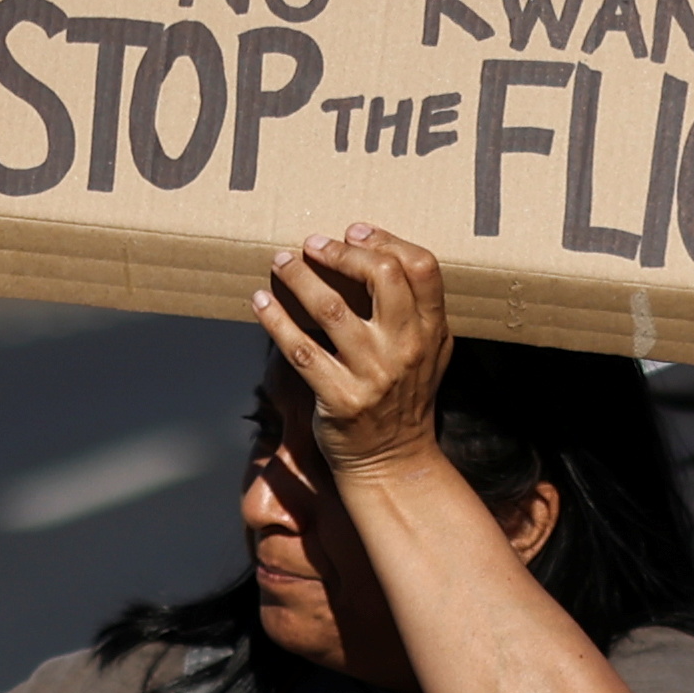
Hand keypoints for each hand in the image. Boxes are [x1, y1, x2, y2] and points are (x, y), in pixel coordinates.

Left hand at [253, 224, 451, 483]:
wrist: (393, 461)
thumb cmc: (405, 397)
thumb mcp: (430, 351)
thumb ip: (415, 309)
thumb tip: (373, 253)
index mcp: (432, 331)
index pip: (421, 267)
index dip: (386, 241)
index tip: (354, 231)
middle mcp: (406, 348)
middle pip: (382, 277)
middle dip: (342, 252)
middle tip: (313, 243)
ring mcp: (373, 374)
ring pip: (332, 309)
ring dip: (300, 278)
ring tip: (281, 260)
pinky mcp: (339, 397)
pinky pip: (300, 350)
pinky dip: (276, 320)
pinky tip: (261, 302)